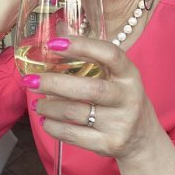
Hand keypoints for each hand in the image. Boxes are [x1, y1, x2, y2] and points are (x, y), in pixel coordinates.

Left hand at [22, 36, 157, 159]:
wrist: (142, 140)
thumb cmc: (121, 101)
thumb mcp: (115, 77)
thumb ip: (90, 56)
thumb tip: (59, 31)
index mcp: (130, 75)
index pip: (110, 54)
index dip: (82, 46)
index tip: (54, 44)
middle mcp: (128, 97)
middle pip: (89, 88)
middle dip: (55, 83)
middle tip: (31, 81)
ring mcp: (120, 123)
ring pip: (76, 112)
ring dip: (49, 107)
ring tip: (37, 104)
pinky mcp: (110, 144)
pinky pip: (73, 134)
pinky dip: (53, 127)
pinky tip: (45, 121)